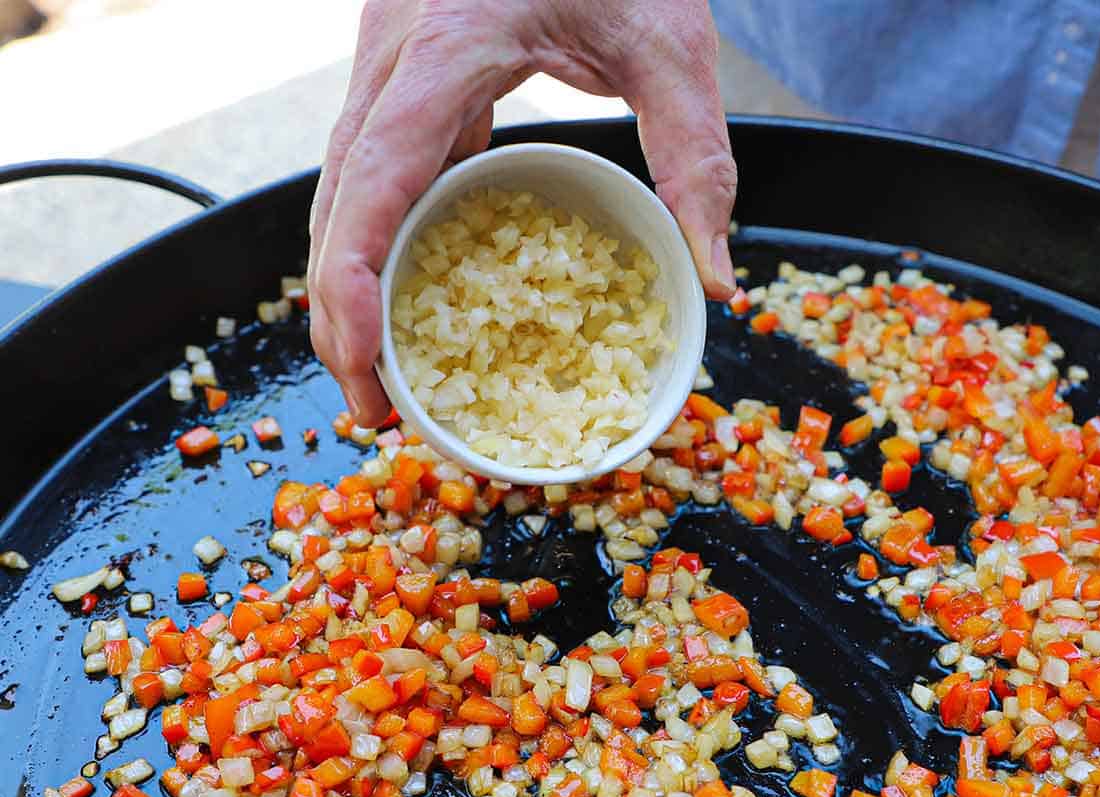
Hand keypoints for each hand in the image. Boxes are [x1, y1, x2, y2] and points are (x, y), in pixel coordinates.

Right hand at [308, 0, 737, 426]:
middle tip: (374, 407)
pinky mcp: (408, 78)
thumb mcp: (671, 41)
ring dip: (345, 286)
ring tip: (377, 372)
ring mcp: (390, 66)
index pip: (372, 178)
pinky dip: (374, 245)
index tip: (361, 363)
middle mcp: (395, 59)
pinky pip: (371, 173)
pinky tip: (401, 299)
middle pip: (335, 204)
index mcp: (447, 45)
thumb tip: (718, 284)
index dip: (350, 280)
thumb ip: (698, 161)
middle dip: (338, 313)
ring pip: (339, 193)